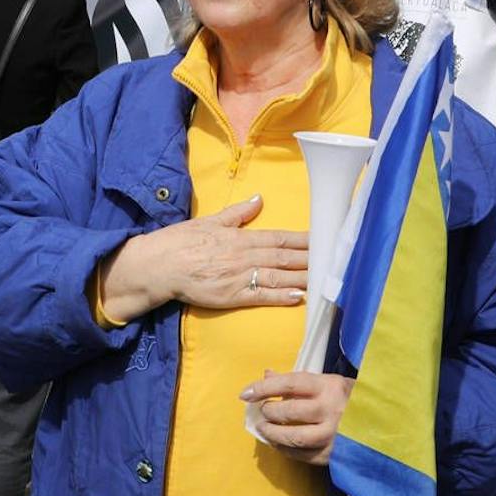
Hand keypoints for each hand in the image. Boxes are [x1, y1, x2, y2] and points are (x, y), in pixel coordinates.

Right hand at [95, 194, 306, 323]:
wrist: (159, 265)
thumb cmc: (182, 241)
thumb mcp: (211, 220)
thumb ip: (238, 212)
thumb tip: (259, 198)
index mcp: (242, 237)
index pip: (280, 237)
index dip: (305, 239)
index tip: (326, 238)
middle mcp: (245, 255)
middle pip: (285, 257)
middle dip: (312, 258)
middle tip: (336, 258)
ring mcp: (239, 277)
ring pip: (278, 276)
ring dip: (303, 277)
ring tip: (325, 278)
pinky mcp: (231, 296)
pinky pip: (261, 296)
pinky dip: (280, 296)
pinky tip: (298, 296)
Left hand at [241, 370, 352, 465]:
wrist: (384, 423)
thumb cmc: (351, 398)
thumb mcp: (328, 382)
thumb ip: (296, 381)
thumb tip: (266, 375)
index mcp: (330, 386)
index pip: (289, 384)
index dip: (264, 388)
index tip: (245, 393)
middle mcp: (332, 410)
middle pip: (289, 412)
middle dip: (269, 412)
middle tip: (262, 411)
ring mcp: (333, 435)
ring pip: (294, 438)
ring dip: (273, 434)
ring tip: (264, 429)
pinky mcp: (333, 455)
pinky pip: (302, 456)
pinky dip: (285, 450)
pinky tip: (278, 444)